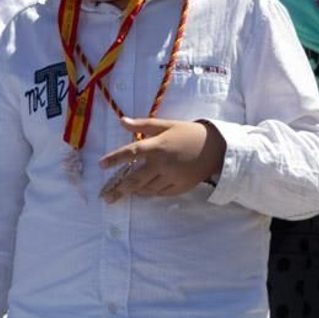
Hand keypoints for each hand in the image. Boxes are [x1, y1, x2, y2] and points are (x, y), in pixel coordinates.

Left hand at [98, 117, 226, 202]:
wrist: (217, 148)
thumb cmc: (188, 133)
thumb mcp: (166, 125)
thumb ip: (143, 125)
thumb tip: (121, 121)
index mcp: (158, 146)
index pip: (131, 153)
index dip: (114, 159)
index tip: (101, 165)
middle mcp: (163, 164)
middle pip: (136, 180)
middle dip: (119, 189)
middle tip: (106, 197)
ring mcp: (172, 177)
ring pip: (148, 189)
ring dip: (135, 191)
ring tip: (124, 192)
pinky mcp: (181, 187)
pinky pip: (161, 193)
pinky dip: (151, 193)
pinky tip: (143, 192)